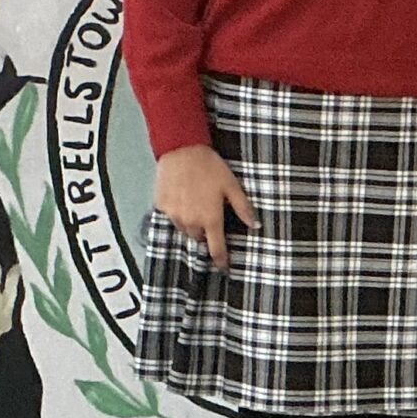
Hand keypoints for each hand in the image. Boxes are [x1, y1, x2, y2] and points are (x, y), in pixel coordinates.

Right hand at [154, 145, 256, 270]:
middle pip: (200, 238)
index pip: (216, 248)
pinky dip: (178, 213)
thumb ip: (243, 208)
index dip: (221, 260)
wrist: (181, 149)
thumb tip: (255, 225)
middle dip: (206, 233)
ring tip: (196, 205)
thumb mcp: (232, 185)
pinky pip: (171, 217)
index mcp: (210, 219)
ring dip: (192, 224)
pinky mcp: (161, 206)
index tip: (224, 268)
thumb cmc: (210, 167)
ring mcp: (174, 215)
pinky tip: (182, 198)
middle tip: (210, 217)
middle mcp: (191, 222)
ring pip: (185, 229)